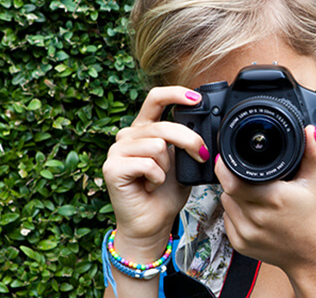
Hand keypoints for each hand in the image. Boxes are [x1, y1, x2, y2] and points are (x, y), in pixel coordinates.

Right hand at [102, 86, 208, 246]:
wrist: (153, 223)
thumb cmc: (165, 193)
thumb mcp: (182, 161)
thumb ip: (186, 142)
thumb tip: (203, 129)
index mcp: (144, 129)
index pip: (155, 98)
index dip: (176, 93)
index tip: (197, 99)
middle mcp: (128, 136)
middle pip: (164, 126)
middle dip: (189, 141)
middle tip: (200, 155)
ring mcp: (117, 151)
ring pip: (157, 145)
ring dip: (167, 167)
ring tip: (159, 179)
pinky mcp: (112, 168)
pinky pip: (147, 164)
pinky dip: (157, 178)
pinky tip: (150, 186)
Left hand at [216, 125, 315, 295]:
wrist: (312, 257)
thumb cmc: (313, 221)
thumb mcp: (312, 183)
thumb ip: (310, 153)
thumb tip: (309, 131)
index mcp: (273, 199)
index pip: (232, 181)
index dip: (226, 167)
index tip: (227, 159)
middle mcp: (257, 218)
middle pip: (228, 189)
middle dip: (234, 179)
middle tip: (251, 178)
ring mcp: (246, 234)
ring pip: (225, 203)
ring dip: (234, 196)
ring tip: (255, 195)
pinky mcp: (240, 245)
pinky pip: (227, 220)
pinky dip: (235, 213)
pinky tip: (253, 212)